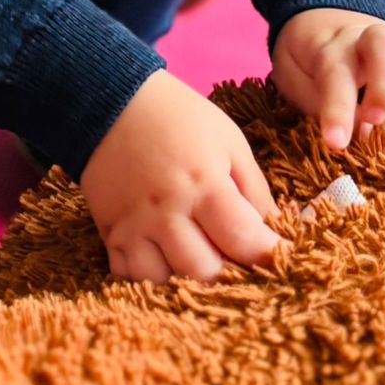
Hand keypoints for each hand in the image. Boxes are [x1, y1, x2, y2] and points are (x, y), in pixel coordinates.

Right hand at [81, 69, 278, 283]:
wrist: (110, 101)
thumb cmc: (178, 118)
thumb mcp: (229, 141)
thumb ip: (254, 189)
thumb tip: (272, 231)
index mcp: (204, 184)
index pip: (244, 240)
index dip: (268, 255)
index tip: (276, 254)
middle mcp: (166, 212)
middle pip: (204, 274)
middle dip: (227, 272)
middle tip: (232, 255)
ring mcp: (134, 226)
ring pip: (163, 283)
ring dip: (184, 278)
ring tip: (195, 256)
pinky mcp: (109, 233)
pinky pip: (127, 277)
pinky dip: (147, 277)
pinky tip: (162, 256)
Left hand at [272, 9, 384, 151]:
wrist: (326, 23)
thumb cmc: (309, 60)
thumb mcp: (295, 79)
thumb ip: (318, 104)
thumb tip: (352, 138)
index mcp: (332, 45)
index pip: (336, 70)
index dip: (338, 108)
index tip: (336, 142)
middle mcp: (371, 41)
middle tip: (376, 120)